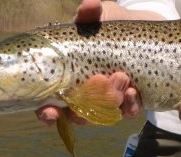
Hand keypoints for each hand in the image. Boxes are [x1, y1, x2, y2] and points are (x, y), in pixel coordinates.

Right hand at [35, 0, 166, 125]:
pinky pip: (126, 112)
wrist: (138, 35)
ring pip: (101, 115)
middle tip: (97, 82)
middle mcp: (83, 96)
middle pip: (76, 115)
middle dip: (83, 109)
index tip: (51, 112)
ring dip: (109, 101)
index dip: (47, 113)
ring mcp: (105, 102)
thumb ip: (88, 16)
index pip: (49, 104)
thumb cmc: (107, 29)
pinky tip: (133, 91)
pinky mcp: (127, 103)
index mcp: (66, 81)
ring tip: (121, 77)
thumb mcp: (95, 21)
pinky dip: (129, 106)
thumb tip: (89, 4)